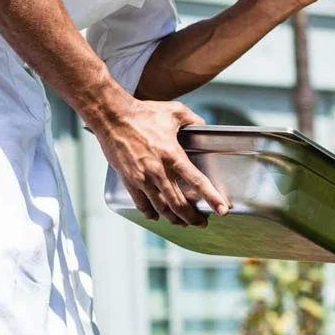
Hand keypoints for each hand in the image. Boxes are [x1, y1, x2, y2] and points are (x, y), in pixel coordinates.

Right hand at [90, 95, 228, 226]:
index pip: (197, 181)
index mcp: (173, 155)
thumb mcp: (175, 111)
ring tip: (182, 223)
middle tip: (201, 223)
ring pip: (162, 208)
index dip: (212, 198)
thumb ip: (193, 119)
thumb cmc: (143, 113)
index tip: (222, 210)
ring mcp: (142, 178)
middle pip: (180, 203)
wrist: (112, 117)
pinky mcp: (128, 180)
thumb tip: (203, 125)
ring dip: (174, 219)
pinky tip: (157, 216)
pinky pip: (141, 204)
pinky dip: (151, 213)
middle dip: (193, 217)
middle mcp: (158, 170)